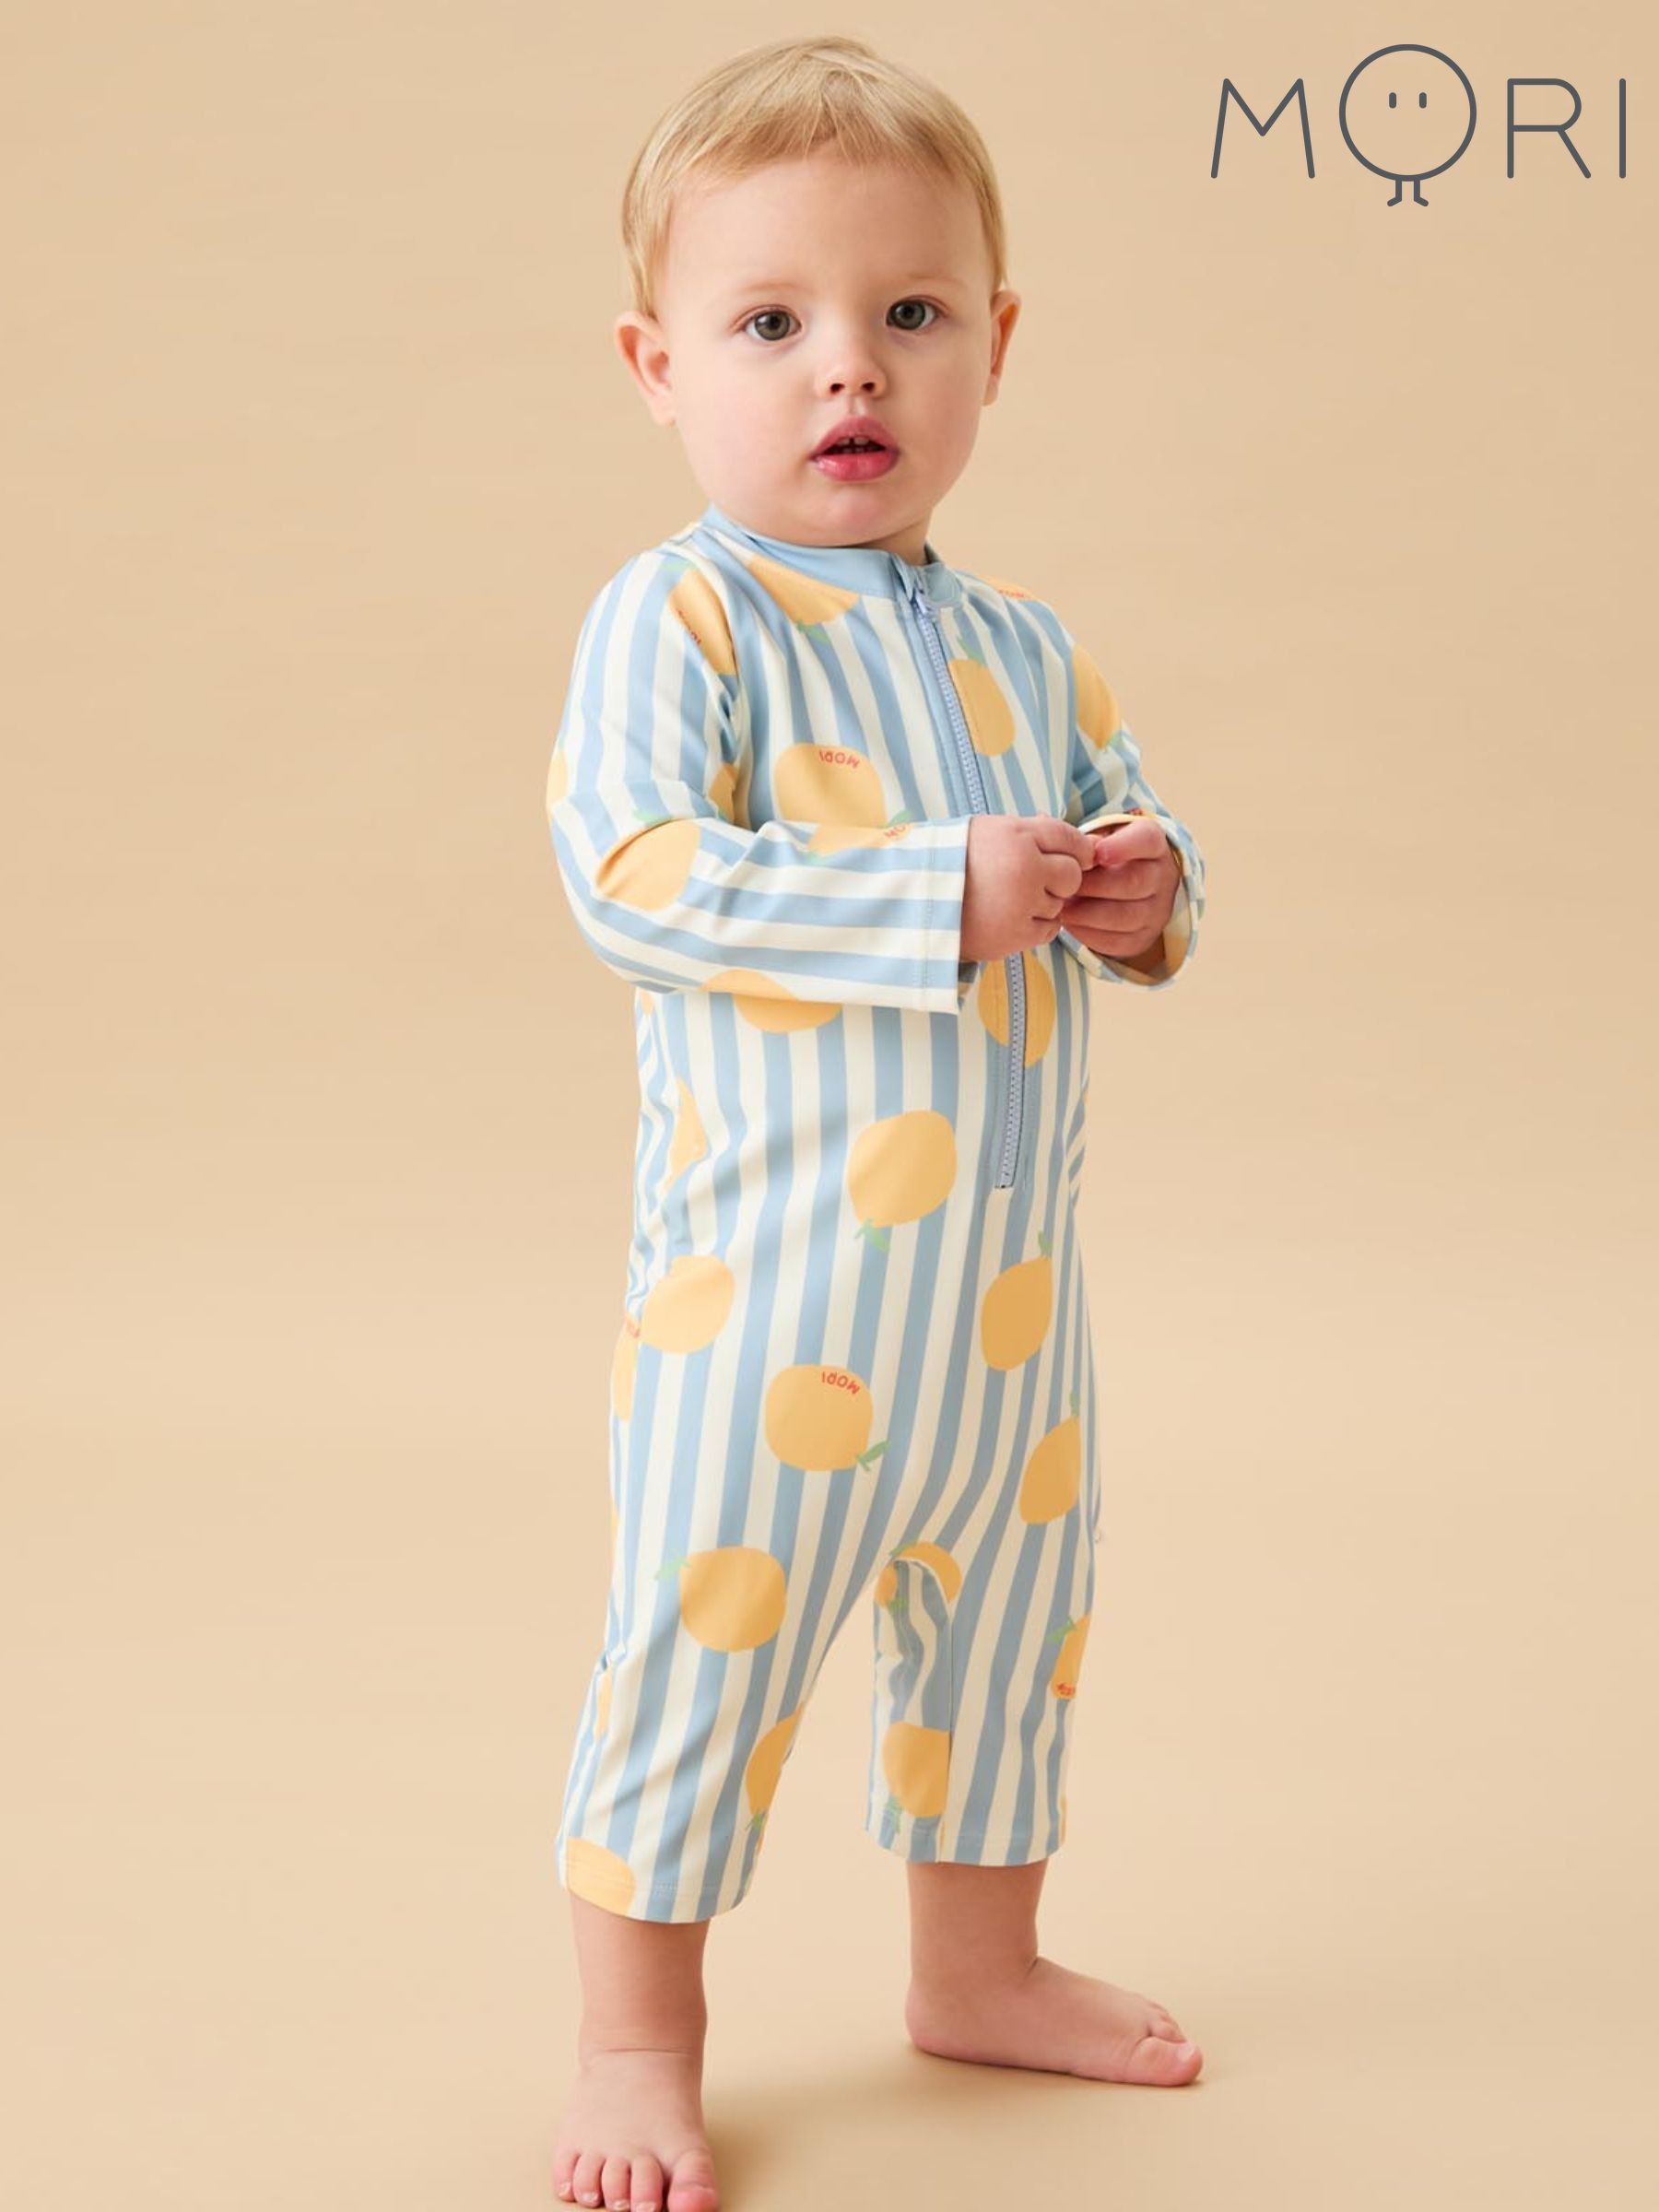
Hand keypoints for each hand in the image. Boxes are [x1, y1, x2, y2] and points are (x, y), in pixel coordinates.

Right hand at [960, 814, 1096, 964]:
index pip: (1069, 838)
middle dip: (1060, 879)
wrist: (914, 901)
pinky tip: (1014, 917)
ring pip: (1059, 905)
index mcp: (1017, 836)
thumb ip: (1029, 831)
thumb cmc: (951, 861)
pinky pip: (1049, 930)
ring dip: (1044, 903)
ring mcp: (1022, 904)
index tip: (1074, 857)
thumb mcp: (987, 831)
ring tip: (1010, 900)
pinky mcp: (1015, 935)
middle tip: (1035, 881)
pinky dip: (1037, 925)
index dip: (1077, 849)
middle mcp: (1025, 868)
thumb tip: (1071, 836)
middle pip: (1072, 875)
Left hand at [1055, 814, 1178, 961]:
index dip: (1122, 847)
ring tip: (1062, 907)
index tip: (1096, 853)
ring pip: (1126, 915)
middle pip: (1134, 881)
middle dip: (1094, 885)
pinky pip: (1118, 940)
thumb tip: (1042, 821)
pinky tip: (1070, 923)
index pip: (1147, 840)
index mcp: (1152, 844)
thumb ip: (1077, 836)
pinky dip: (1089, 933)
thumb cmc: (1103, 861)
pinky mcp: (1144, 937)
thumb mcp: (1097, 841)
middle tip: (1065, 884)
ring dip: (1088, 912)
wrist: (1123, 894)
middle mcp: (1162, 877)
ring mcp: (1157, 910)